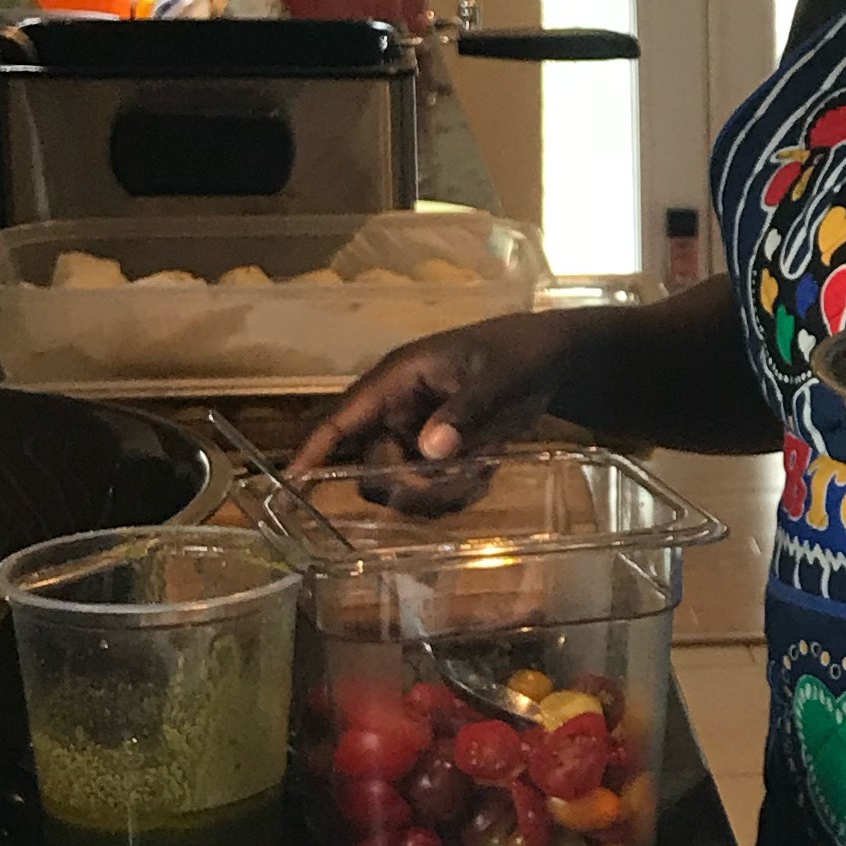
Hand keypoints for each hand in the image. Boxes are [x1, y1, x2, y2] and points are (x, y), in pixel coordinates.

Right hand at [283, 308, 580, 510]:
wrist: (553, 359)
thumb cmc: (519, 353)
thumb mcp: (498, 377)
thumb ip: (466, 411)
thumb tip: (430, 450)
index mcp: (397, 380)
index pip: (343, 418)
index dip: (314, 451)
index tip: (292, 484)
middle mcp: (397, 411)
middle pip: (373, 469)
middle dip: (411, 486)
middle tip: (459, 482)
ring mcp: (416, 435)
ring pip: (403, 486)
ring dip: (441, 493)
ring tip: (484, 470)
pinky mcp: (439, 455)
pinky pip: (432, 490)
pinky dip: (459, 491)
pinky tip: (489, 469)